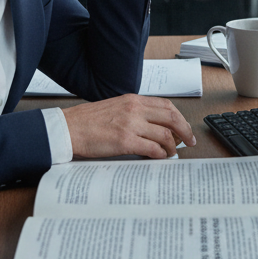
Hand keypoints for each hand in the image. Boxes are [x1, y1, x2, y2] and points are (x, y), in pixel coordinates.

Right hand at [63, 94, 195, 158]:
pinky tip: (160, 158)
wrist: (69, 128)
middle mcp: (134, 109)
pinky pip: (152, 148)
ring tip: (172, 154)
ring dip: (172, 147)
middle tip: (189, 142)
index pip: (166, 105)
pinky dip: (160, 154)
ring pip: (165, 134)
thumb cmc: (87, 121)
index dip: (179, 118)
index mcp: (133, 100)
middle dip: (184, 131)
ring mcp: (131, 124)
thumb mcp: (115, 108)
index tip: (184, 128)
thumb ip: (134, 113)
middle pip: (171, 117)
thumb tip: (153, 127)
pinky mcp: (125, 141)